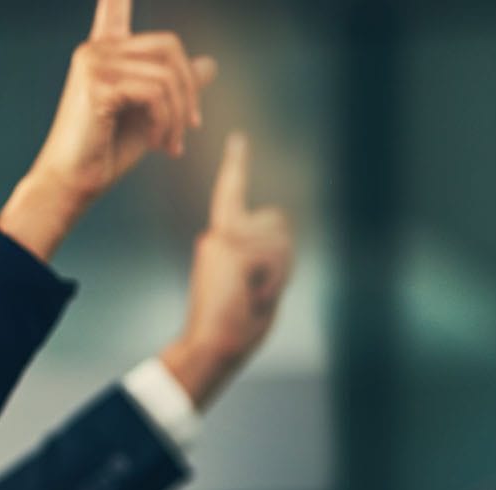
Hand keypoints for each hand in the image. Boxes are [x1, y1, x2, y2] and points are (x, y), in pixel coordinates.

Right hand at [25, 0, 217, 198]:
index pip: (114, 6)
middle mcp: (96, 50)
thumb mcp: (152, 116)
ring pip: (167, 73)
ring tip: (172, 144)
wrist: (72, 184)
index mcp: (105, 52)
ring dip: (180, 114)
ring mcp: (93, 63)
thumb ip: (177, 87)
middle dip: (189, 90)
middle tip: (190, 128)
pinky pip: (156, 91)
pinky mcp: (96, 83)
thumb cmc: (105, 152)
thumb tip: (210, 63)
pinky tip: (160, 144)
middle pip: (170, 47)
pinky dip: (167, 121)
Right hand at [161, 133, 292, 407]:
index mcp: (217, 240)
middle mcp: (218, 234)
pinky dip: (275, 278)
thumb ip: (255, 256)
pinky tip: (255, 294)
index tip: (239, 140)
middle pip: (277, 220)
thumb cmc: (234, 323)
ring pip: (281, 237)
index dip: (236, 165)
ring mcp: (224, 240)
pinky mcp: (234, 250)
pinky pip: (276, 255)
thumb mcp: (245, 282)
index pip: (230, 194)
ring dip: (281, 269)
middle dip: (283, 250)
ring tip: (257, 293)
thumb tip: (272, 231)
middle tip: (263, 285)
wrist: (212, 343)